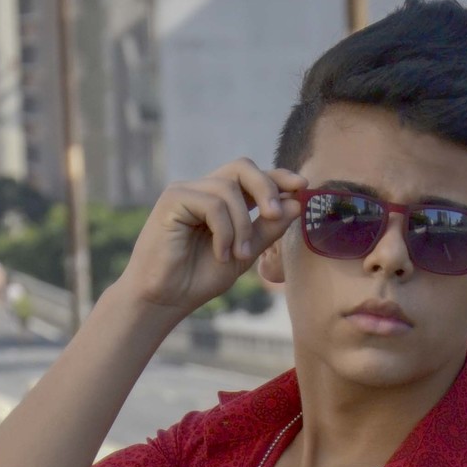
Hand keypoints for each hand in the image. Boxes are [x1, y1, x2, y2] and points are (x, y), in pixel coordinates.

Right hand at [117, 158, 303, 320]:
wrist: (164, 299)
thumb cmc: (197, 279)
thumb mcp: (244, 254)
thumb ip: (267, 229)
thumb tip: (296, 203)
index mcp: (219, 200)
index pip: (252, 177)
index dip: (278, 177)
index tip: (302, 186)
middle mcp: (202, 189)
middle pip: (242, 167)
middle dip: (266, 188)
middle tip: (275, 215)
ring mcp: (186, 191)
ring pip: (229, 189)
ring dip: (242, 225)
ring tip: (238, 255)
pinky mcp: (172, 199)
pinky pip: (213, 204)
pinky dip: (224, 231)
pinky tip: (220, 254)